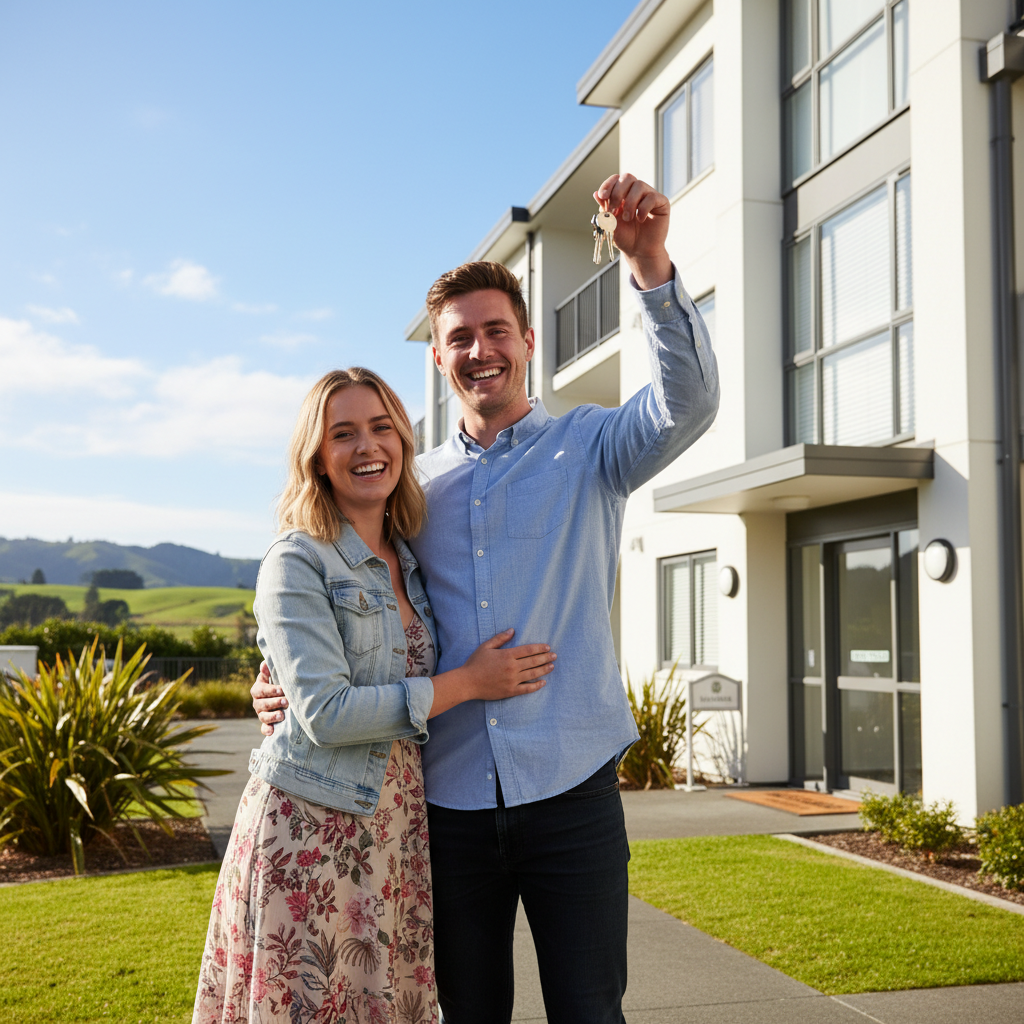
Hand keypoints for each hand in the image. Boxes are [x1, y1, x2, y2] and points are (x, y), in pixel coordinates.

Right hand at [252, 660, 287, 736]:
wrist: (287, 695)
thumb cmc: (281, 682)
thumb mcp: (276, 675)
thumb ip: (270, 670)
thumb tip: (264, 663)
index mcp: (259, 689)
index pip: (260, 690)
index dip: (270, 690)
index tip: (281, 689)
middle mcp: (258, 702)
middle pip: (261, 704)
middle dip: (274, 702)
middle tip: (286, 701)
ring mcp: (261, 713)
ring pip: (263, 716)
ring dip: (272, 716)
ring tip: (282, 715)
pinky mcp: (267, 724)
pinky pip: (264, 728)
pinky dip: (267, 730)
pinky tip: (272, 732)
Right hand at [462, 629, 555, 699]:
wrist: (467, 682)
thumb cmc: (475, 663)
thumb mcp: (486, 647)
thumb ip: (500, 639)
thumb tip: (512, 630)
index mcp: (507, 655)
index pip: (528, 650)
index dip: (539, 648)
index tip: (547, 647)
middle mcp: (512, 667)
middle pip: (533, 661)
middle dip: (545, 658)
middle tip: (554, 655)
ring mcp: (512, 680)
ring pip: (532, 674)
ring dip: (544, 670)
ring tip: (552, 666)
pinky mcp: (510, 691)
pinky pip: (526, 689)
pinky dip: (536, 685)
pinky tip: (543, 682)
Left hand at [594, 173, 671, 289]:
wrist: (639, 251)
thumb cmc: (626, 237)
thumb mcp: (610, 223)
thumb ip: (604, 209)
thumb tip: (595, 194)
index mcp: (623, 194)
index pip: (616, 179)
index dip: (608, 185)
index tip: (603, 196)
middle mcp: (636, 192)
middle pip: (627, 177)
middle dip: (618, 193)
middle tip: (614, 210)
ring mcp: (650, 195)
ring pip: (639, 185)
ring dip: (630, 203)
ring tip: (627, 219)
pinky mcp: (662, 202)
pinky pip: (652, 197)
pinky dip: (643, 208)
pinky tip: (640, 220)